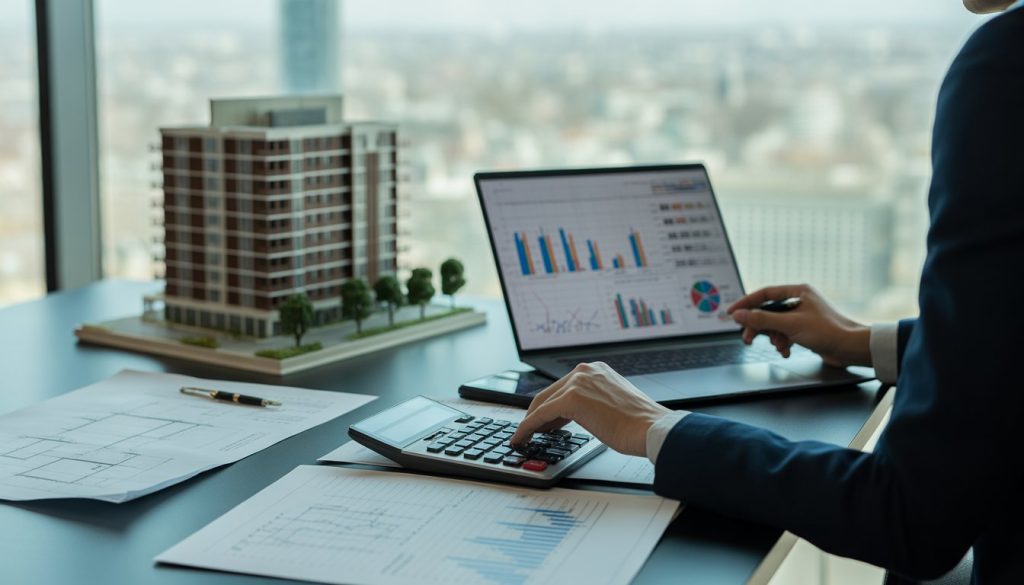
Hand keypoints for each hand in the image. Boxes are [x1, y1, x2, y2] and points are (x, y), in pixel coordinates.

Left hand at [510, 362, 671, 456]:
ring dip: (531, 422)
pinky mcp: (571, 398)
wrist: (650, 429)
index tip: (542, 420)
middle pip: (549, 394)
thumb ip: (591, 401)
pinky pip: (540, 414)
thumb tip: (573, 415)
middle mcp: (585, 370)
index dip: (549, 406)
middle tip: (531, 430)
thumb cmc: (638, 423)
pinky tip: (523, 437)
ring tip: (525, 436)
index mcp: (596, 370)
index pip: (563, 387)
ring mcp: (577, 382)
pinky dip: (528, 427)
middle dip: (538, 414)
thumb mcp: (612, 403)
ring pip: (542, 404)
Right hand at [727, 284, 870, 366]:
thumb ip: (762, 319)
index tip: (731, 313)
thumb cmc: (828, 331)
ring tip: (778, 347)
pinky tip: (786, 351)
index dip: (745, 303)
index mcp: (797, 291)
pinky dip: (783, 343)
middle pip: (767, 311)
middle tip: (748, 339)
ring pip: (775, 325)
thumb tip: (739, 315)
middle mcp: (798, 301)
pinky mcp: (804, 330)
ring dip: (773, 338)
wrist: (851, 348)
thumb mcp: (790, 324)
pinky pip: (784, 334)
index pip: (764, 294)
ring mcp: (801, 316)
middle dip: (759, 327)